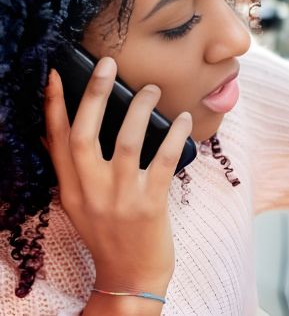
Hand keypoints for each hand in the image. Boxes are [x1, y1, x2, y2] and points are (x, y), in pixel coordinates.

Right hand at [43, 57, 191, 310]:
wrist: (131, 276)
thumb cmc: (109, 235)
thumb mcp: (80, 204)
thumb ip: (75, 170)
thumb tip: (67, 131)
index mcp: (70, 188)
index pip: (56, 140)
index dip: (53, 105)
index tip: (55, 73)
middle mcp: (90, 191)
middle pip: (85, 134)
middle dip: (93, 95)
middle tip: (108, 64)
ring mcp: (120, 198)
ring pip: (127, 142)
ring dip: (140, 109)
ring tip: (152, 89)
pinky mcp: (150, 205)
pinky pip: (164, 161)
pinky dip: (174, 136)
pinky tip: (183, 119)